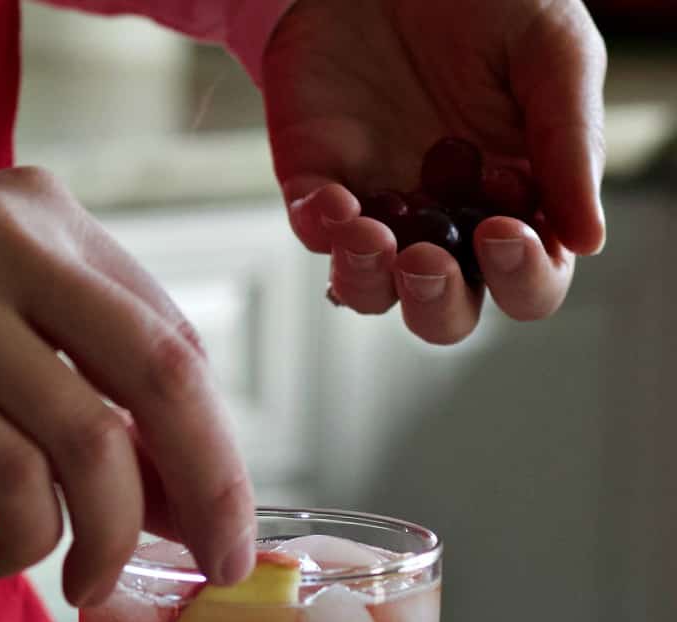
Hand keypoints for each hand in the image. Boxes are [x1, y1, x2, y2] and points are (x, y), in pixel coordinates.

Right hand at [0, 168, 254, 601]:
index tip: (219, 512)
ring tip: (89, 578)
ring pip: (90, 442)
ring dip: (112, 535)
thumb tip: (185, 495)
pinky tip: (10, 556)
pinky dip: (31, 537)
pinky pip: (11, 479)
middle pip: (163, 375)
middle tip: (221, 562)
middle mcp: (6, 241)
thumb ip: (91, 381)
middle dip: (213, 486)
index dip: (213, 440)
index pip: (174, 339)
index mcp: (47, 216)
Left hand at [262, 0, 606, 343]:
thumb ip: (569, 142)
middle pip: (444, 311)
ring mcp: (378, 211)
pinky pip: (312, 233)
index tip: (502, 231)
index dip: (520, 276)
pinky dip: (320, 228)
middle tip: (426, 261)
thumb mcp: (549, 52)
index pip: (528, 281)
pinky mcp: (318, 186)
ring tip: (370, 237)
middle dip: (436, 303)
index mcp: (513, 205)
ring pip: (369, 294)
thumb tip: (589, 242)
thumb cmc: (484, 2)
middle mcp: (445, 225)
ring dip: (368, 283)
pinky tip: (333, 198)